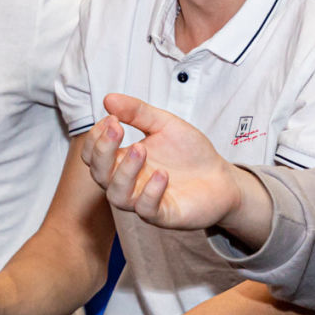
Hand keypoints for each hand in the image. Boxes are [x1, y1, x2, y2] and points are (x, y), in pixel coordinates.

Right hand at [80, 95, 251, 232]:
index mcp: (123, 161)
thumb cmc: (190, 152)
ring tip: (140, 149)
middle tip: (117, 128)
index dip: (96, 138)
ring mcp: (144, 200)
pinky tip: (162, 174)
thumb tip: (108, 99)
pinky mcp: (164, 215)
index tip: (112, 118)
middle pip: (98, 174)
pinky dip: (150, 192)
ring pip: (117, 195)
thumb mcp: (164, 124)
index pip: (93, 155)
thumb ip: (137, 112)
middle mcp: (129, 182)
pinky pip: (146, 209)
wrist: (221, 176)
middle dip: (103, 150)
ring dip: (124, 171)